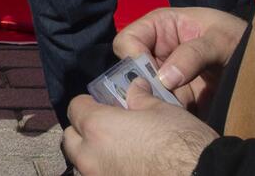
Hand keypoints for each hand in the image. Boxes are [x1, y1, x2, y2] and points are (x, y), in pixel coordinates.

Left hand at [63, 88, 217, 175]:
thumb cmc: (183, 142)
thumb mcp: (164, 111)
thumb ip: (140, 98)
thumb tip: (134, 88)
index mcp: (98, 127)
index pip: (75, 108)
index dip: (89, 104)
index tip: (102, 104)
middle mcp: (90, 157)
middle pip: (71, 140)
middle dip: (83, 132)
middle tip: (106, 129)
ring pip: (82, 165)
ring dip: (93, 157)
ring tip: (117, 153)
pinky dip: (107, 172)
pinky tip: (128, 169)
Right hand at [113, 6, 246, 109]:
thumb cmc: (240, 39)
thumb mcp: (220, 39)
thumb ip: (193, 53)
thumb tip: (164, 79)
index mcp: (159, 27)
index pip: (128, 41)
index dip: (133, 59)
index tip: (152, 78)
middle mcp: (157, 52)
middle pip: (132, 71)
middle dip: (145, 87)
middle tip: (166, 99)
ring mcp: (167, 77)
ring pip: (146, 93)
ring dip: (159, 104)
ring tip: (181, 109)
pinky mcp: (179, 98)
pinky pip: (164, 109)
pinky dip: (171, 116)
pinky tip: (186, 118)